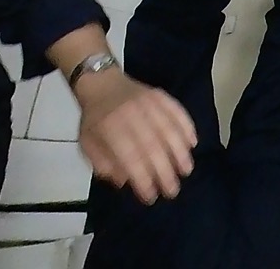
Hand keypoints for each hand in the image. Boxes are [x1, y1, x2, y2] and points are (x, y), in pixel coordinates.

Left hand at [76, 69, 195, 204]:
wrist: (102, 83)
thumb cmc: (94, 119)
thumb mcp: (87, 144)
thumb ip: (103, 164)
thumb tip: (125, 181)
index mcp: (110, 127)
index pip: (129, 157)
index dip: (142, 178)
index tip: (151, 197)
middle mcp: (132, 114)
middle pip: (152, 145)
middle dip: (165, 171)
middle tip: (173, 190)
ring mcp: (149, 102)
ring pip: (169, 128)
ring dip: (180, 151)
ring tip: (186, 170)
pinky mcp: (161, 95)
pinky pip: (178, 111)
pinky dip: (187, 127)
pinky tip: (193, 143)